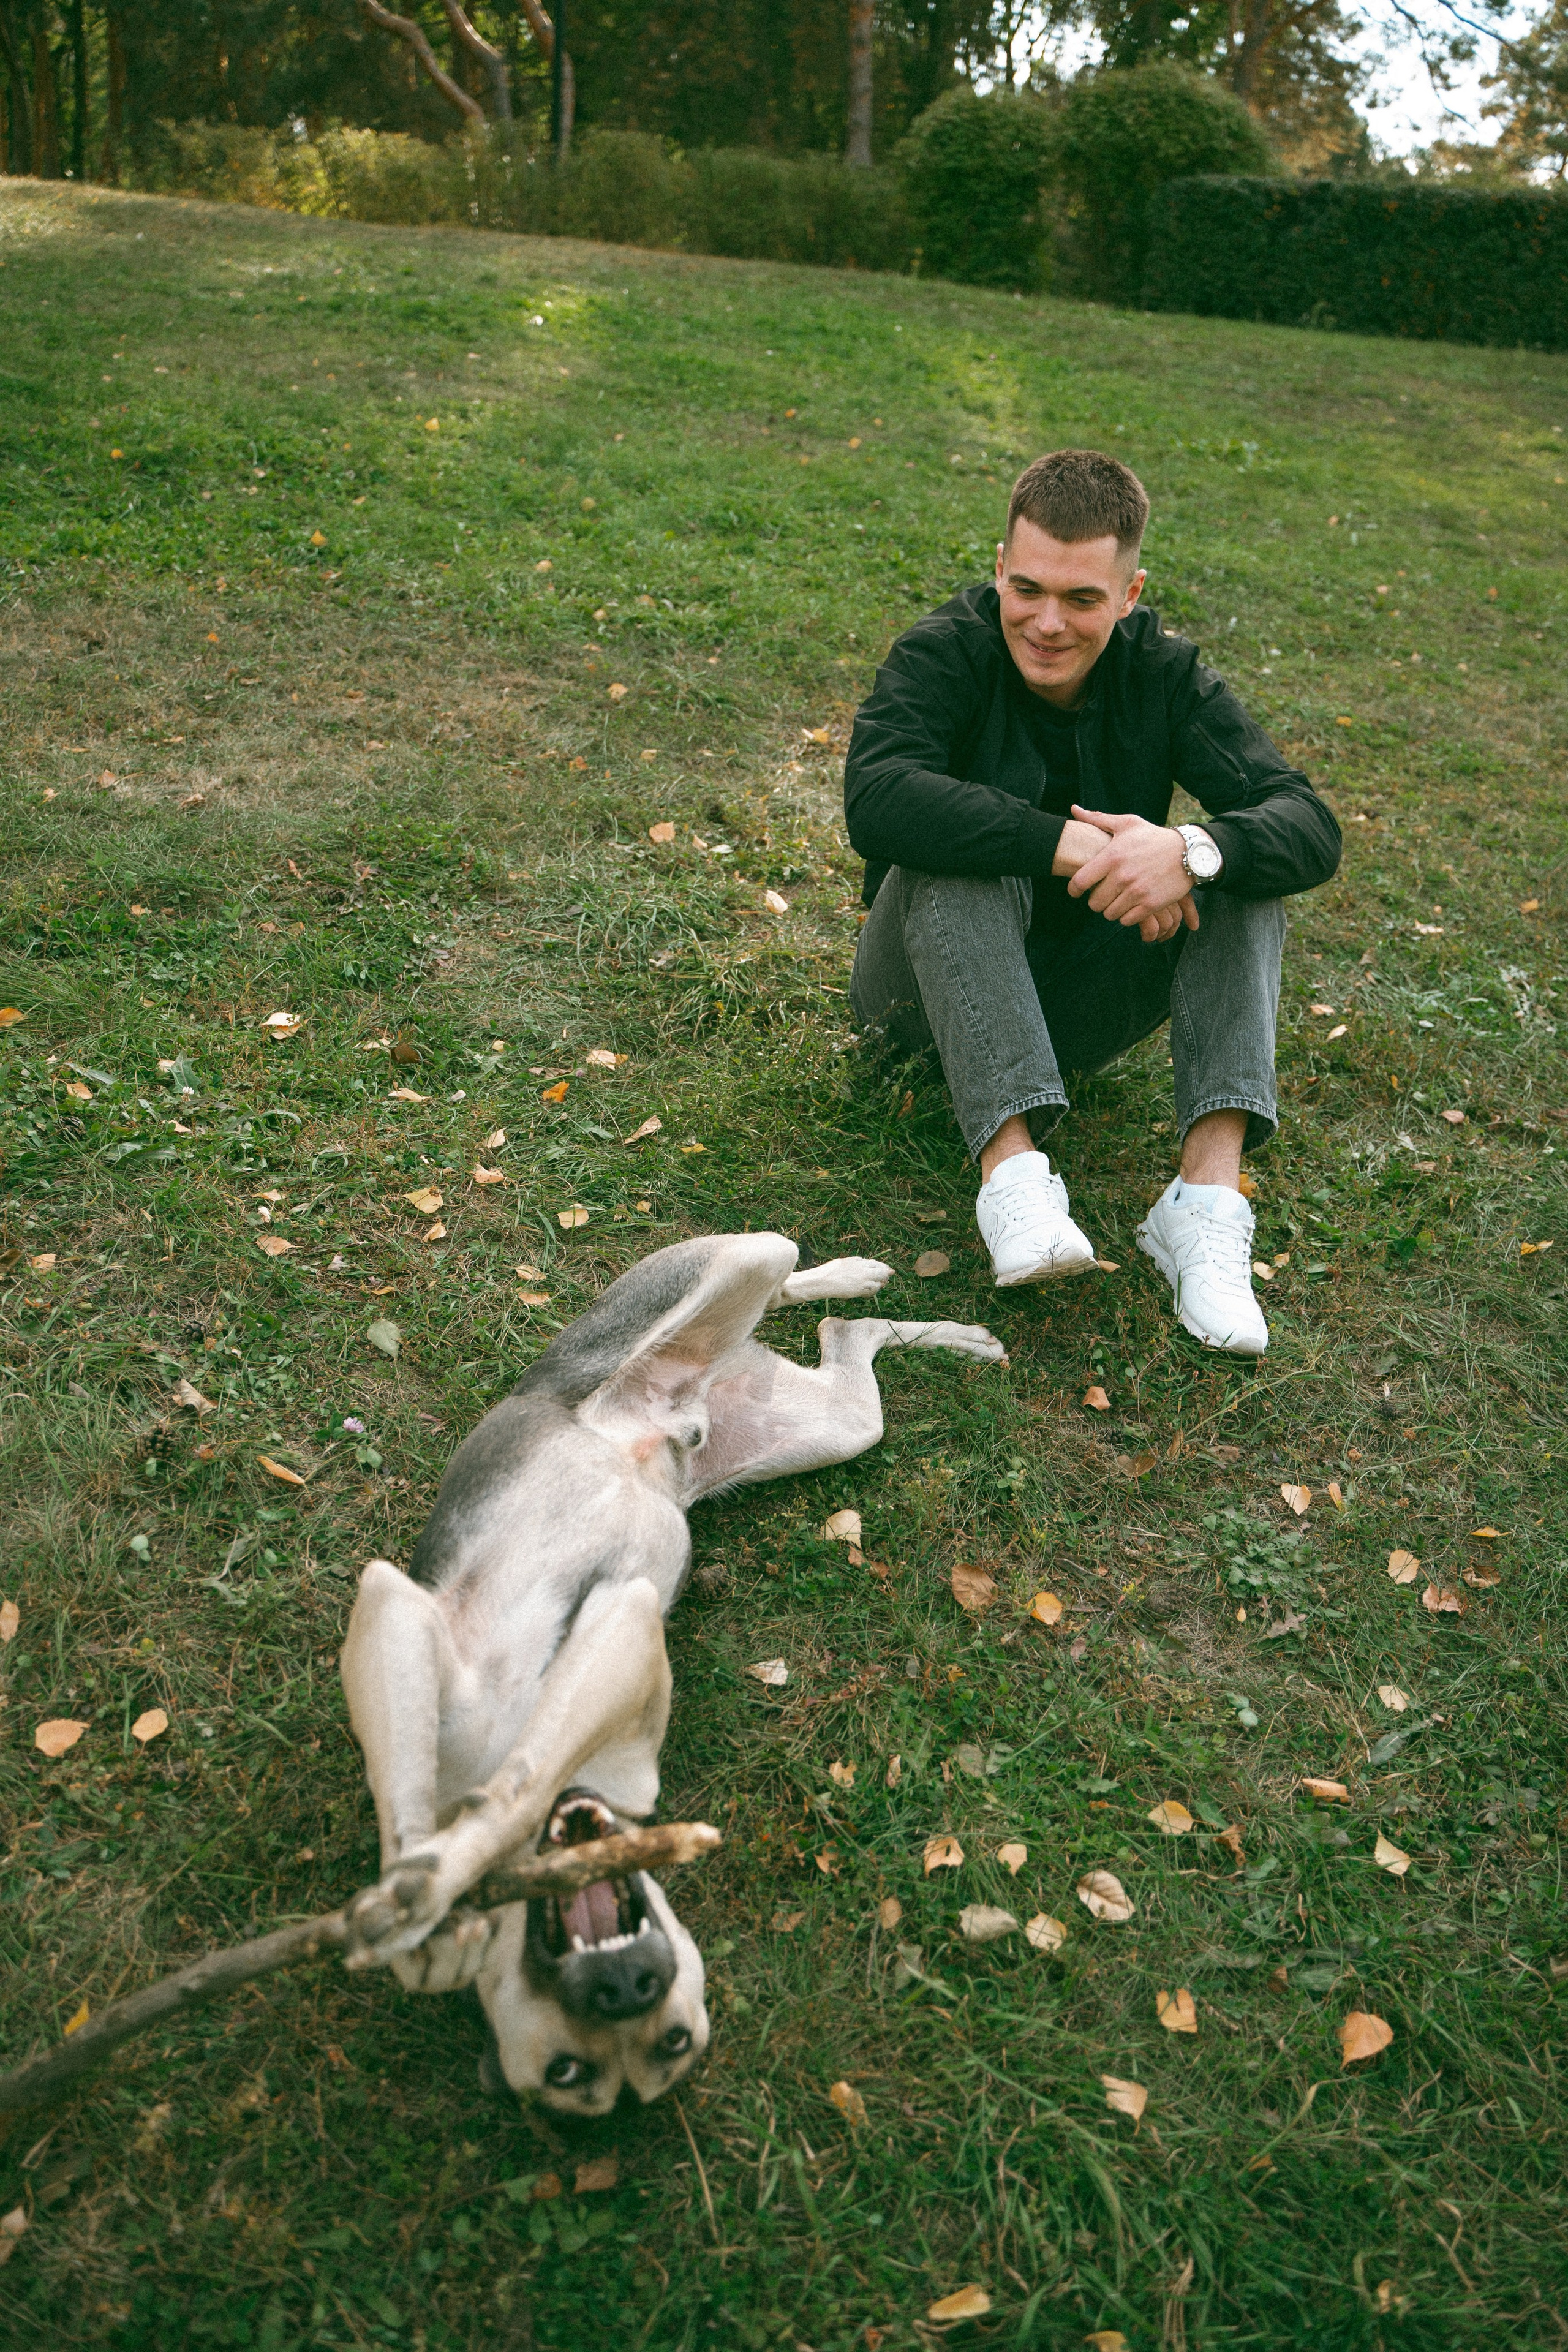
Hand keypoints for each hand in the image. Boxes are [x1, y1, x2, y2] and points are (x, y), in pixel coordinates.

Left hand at [1065, 808, 1200, 938]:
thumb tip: (1074, 809)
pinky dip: (1127, 916)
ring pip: (1109, 914)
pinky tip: (1130, 906)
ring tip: (1117, 900)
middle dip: (1096, 900)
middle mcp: (1123, 876)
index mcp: (1112, 856)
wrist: (1188, 851)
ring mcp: (1137, 892)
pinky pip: (1127, 921)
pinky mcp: (1151, 904)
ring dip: (1111, 909)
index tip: (1076, 891)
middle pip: (1094, 903)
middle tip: (1103, 895)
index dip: (1074, 890)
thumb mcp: (1127, 823)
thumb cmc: (1153, 836)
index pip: (1080, 882)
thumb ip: (1098, 819)